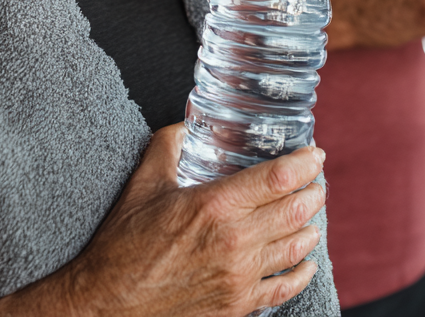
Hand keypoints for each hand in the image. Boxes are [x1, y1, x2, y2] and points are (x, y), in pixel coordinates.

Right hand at [0, 126, 324, 316]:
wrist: (107, 304)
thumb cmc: (123, 244)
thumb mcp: (144, 182)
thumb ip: (169, 144)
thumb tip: (187, 125)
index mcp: (215, 206)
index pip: (278, 179)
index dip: (304, 163)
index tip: (315, 155)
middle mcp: (235, 243)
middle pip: (295, 211)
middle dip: (313, 192)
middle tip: (316, 180)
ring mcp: (239, 278)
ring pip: (294, 248)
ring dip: (310, 226)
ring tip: (312, 213)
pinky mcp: (236, 306)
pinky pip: (283, 289)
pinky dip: (300, 273)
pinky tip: (305, 262)